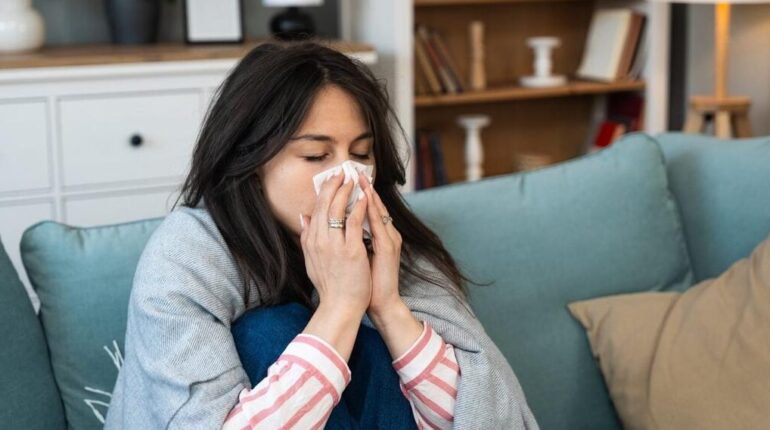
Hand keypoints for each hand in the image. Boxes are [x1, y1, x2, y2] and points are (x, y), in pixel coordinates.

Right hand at [299, 170, 371, 316]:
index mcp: (311, 242)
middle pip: (324, 205)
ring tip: (354, 179)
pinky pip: (355, 222)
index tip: (331, 179)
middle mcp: (319, 241)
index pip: (315, 210)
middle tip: (342, 172)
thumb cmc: (330, 286)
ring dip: (346, 191)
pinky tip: (365, 197)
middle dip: (334, 185)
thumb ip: (306, 237)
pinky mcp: (351, 251)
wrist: (340, 307)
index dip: (324, 192)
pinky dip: (359, 207)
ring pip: (338, 209)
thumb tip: (302, 216)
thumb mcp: (311, 260)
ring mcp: (334, 245)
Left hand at [357, 171, 402, 317]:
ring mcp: (389, 240)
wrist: (378, 303)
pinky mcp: (388, 248)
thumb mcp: (354, 256)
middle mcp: (386, 235)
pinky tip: (366, 199)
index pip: (366, 210)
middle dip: (363, 188)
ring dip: (369, 193)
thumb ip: (348, 240)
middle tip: (353, 171)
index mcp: (378, 236)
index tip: (346, 180)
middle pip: (374, 206)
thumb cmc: (364, 282)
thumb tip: (332, 226)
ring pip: (378, 211)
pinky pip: (379, 224)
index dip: (357, 195)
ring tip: (361, 178)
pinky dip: (372, 210)